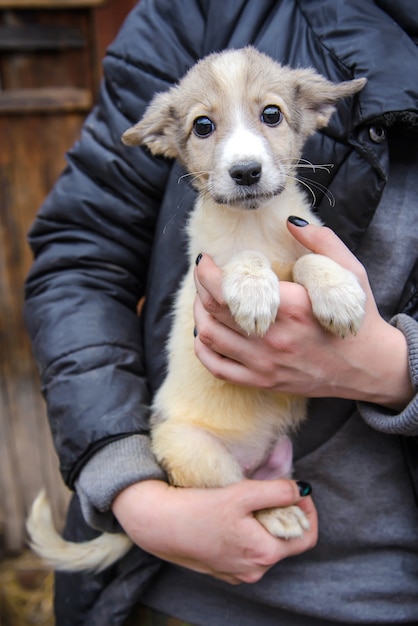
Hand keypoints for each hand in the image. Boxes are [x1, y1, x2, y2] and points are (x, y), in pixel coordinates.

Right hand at [112, 478, 316, 584]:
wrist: (159, 524)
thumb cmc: (198, 508)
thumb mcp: (242, 493)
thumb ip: (277, 491)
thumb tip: (301, 490)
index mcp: (264, 553)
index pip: (306, 537)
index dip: (307, 511)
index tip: (298, 490)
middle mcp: (254, 570)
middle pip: (286, 541)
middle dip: (285, 514)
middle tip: (271, 490)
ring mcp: (237, 572)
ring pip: (266, 545)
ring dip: (266, 523)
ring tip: (249, 501)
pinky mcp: (223, 569)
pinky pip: (248, 551)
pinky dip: (249, 533)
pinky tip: (233, 516)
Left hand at [194, 220, 412, 409]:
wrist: (367, 366)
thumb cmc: (358, 316)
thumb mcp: (350, 272)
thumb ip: (321, 242)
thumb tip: (290, 221)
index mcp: (292, 307)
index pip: (230, 288)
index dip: (207, 272)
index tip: (206, 260)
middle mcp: (273, 337)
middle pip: (215, 309)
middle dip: (200, 287)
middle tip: (203, 275)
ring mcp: (265, 363)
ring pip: (210, 336)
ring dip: (199, 314)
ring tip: (204, 300)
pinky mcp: (262, 381)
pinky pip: (217, 368)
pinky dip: (203, 349)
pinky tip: (206, 333)